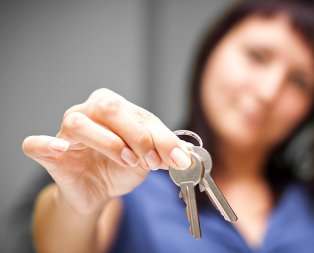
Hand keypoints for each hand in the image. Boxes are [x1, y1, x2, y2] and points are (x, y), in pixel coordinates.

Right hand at [22, 88, 191, 214]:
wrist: (99, 190)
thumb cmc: (121, 168)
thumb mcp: (148, 159)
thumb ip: (163, 152)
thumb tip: (187, 155)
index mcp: (115, 106)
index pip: (140, 114)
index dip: (162, 136)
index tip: (178, 158)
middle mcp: (89, 111)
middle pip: (111, 109)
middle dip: (138, 136)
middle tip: (151, 160)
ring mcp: (65, 130)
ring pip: (79, 124)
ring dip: (108, 143)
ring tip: (128, 161)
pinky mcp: (49, 153)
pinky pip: (37, 144)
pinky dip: (46, 145)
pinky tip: (61, 150)